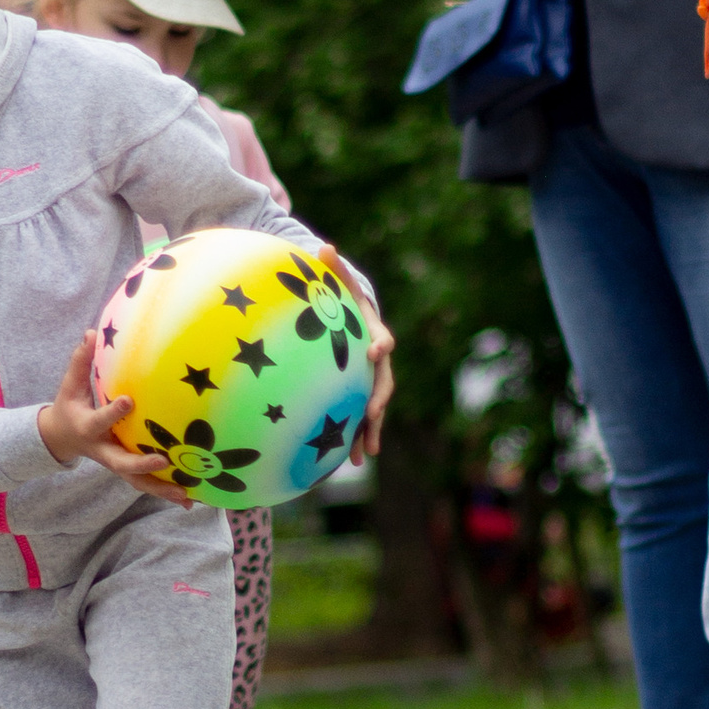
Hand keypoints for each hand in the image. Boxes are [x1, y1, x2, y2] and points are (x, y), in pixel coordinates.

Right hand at [37, 335, 192, 498]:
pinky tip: (190, 499)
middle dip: (141, 464)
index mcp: (88, 428)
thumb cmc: (69, 406)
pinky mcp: (126, 470)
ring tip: (185, 495)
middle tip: (162, 460)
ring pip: (137, 481)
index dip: (112, 412)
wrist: (60, 438)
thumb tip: (92, 333)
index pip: (100, 421)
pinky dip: (165, 492)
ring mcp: (115, 463)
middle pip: (121, 463)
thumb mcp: (69, 385)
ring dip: (160, 488)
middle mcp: (102, 450)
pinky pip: (146, 483)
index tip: (129, 401)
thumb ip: (81, 361)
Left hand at [320, 256, 396, 459]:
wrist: (353, 324)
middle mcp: (378, 362)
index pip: (381, 339)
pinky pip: (362, 421)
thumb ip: (332, 269)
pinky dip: (359, 439)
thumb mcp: (337, 285)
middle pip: (384, 381)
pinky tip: (354, 462)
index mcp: (373, 335)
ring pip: (376, 408)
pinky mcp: (360, 398)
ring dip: (372, 430)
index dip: (380, 344)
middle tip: (372, 411)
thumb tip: (324, 246)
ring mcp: (371, 382)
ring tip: (366, 454)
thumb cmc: (342, 304)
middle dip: (379, 397)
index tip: (374, 350)